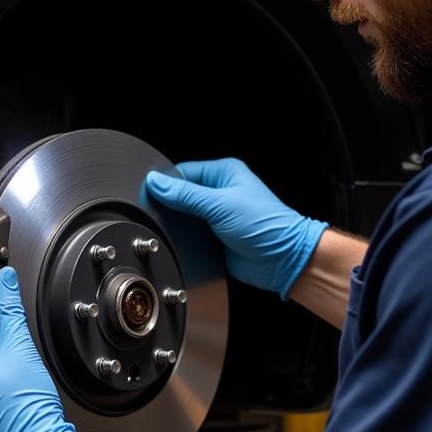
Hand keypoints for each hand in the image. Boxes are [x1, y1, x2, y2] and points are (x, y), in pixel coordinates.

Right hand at [146, 159, 327, 298]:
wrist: (283, 260)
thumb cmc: (265, 226)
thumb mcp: (220, 205)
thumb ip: (186, 195)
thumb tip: (157, 182)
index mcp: (224, 173)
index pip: (183, 172)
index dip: (165, 182)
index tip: (149, 192)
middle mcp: (220, 191)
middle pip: (182, 193)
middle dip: (170, 204)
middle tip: (158, 213)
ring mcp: (218, 215)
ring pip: (185, 215)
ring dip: (177, 222)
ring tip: (170, 228)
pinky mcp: (215, 236)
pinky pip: (192, 234)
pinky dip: (184, 237)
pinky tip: (180, 240)